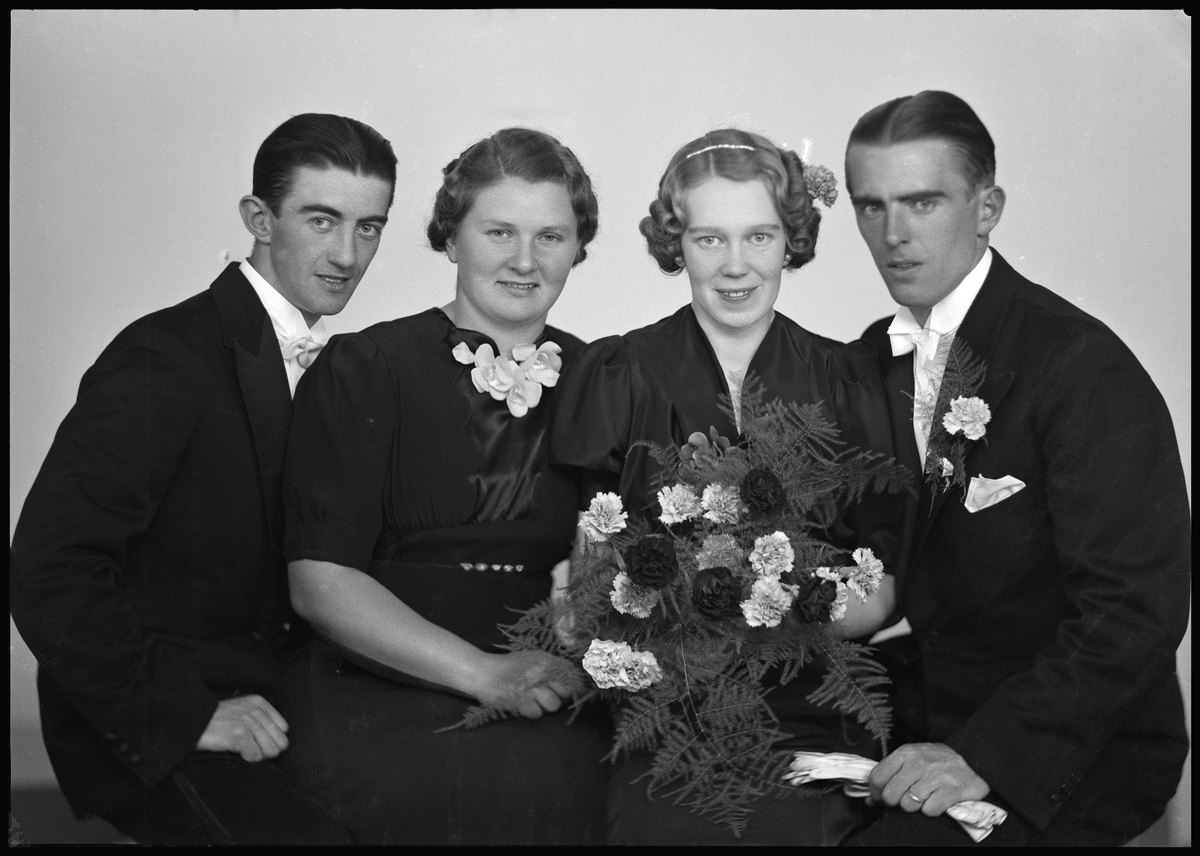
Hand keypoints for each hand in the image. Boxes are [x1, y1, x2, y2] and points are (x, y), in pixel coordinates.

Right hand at [196, 694, 288, 761]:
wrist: (195, 721)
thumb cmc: (219, 719)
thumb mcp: (244, 709)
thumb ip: (261, 719)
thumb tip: (278, 741)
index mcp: (260, 703)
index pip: (284, 728)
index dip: (274, 739)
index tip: (261, 741)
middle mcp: (257, 711)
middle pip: (281, 741)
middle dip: (269, 750)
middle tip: (254, 748)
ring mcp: (249, 723)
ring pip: (271, 750)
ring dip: (258, 754)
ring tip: (245, 749)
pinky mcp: (240, 736)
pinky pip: (255, 756)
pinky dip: (247, 757)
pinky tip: (237, 750)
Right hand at [475, 650, 579, 719]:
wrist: (483, 672)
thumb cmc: (509, 667)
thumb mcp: (533, 659)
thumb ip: (552, 668)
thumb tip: (574, 682)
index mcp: (546, 660)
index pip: (572, 675)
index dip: (576, 686)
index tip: (574, 692)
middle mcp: (541, 672)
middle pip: (565, 693)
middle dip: (560, 697)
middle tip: (547, 696)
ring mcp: (531, 688)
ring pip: (552, 706)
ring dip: (544, 706)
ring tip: (532, 699)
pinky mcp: (521, 702)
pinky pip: (537, 714)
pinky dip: (530, 711)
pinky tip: (521, 704)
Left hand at [867, 742, 989, 816]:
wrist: (974, 761)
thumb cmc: (937, 763)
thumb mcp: (912, 759)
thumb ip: (890, 775)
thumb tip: (869, 800)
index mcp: (905, 753)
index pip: (877, 777)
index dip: (876, 793)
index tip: (881, 798)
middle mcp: (918, 762)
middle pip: (890, 795)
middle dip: (896, 802)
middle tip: (906, 799)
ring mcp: (935, 775)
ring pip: (908, 805)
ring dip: (915, 807)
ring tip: (925, 797)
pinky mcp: (951, 790)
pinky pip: (929, 811)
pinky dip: (932, 810)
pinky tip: (937, 800)